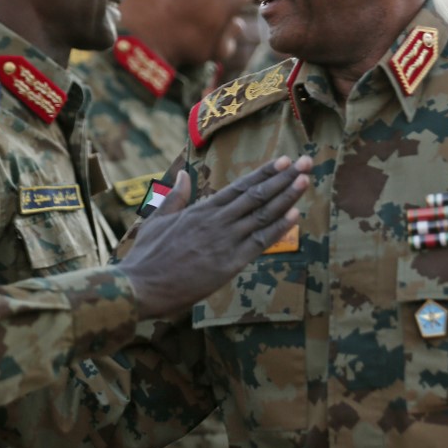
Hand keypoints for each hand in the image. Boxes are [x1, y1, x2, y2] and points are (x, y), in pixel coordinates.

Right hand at [118, 155, 310, 318]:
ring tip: (305, 180)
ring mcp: (224, 241)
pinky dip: (278, 228)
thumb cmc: (147, 256)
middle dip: (283, 178)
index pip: (239, 186)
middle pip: (256, 195)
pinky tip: (295, 215)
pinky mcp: (229, 263)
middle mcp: (217, 221)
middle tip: (306, 163)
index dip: (264, 173)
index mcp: (201, 210)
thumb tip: (183, 174)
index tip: (283, 160)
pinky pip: (259, 242)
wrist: (141, 286)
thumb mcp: (157, 220)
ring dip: (287, 197)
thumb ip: (174, 197)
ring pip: (262, 215)